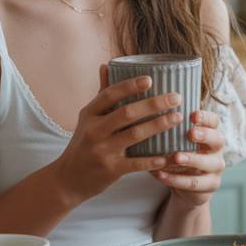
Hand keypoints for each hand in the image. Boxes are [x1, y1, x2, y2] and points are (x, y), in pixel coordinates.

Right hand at [51, 67, 186, 204]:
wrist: (67, 180)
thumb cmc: (83, 144)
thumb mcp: (87, 118)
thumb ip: (101, 94)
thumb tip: (106, 65)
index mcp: (89, 114)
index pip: (110, 94)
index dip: (130, 86)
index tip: (150, 79)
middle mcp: (94, 130)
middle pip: (127, 113)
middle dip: (153, 104)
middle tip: (176, 98)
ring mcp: (102, 151)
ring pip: (134, 135)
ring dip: (159, 125)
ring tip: (178, 117)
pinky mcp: (110, 170)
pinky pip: (135, 163)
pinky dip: (152, 160)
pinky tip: (168, 155)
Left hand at [152, 109, 224, 207]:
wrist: (185, 184)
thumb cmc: (179, 154)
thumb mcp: (176, 141)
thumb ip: (168, 130)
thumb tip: (144, 116)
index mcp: (211, 133)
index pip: (214, 121)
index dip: (206, 117)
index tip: (192, 115)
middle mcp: (217, 149)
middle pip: (218, 140)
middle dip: (205, 136)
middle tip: (191, 133)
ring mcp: (216, 168)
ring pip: (209, 163)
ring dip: (192, 159)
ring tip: (176, 157)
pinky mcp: (210, 185)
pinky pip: (194, 183)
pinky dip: (177, 180)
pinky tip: (162, 174)